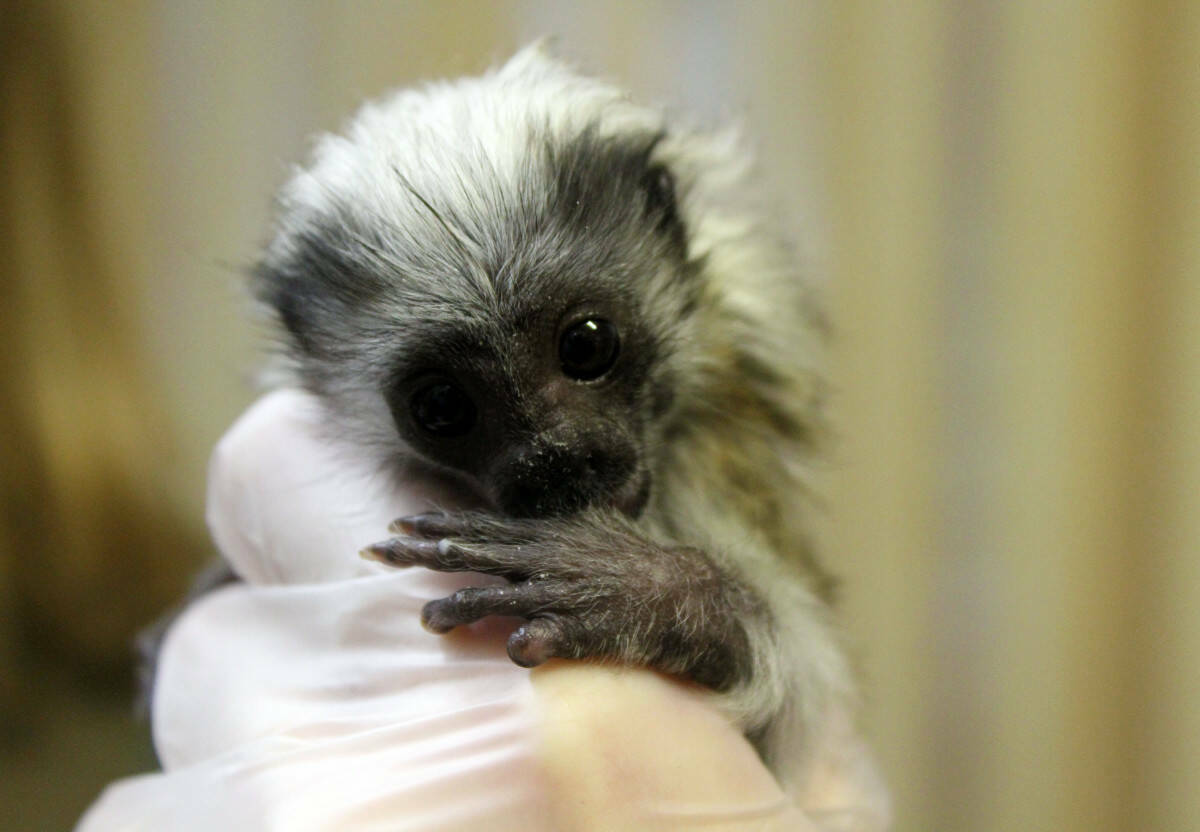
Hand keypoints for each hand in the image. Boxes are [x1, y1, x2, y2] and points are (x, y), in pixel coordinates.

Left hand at [363, 509, 756, 690]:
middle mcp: (547, 560)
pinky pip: (555, 636)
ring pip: (503, 598)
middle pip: (474, 553)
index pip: (479, 528)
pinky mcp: (587, 628)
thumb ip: (540, 534)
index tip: (394, 523)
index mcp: (544, 537)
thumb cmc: (625, 568)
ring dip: (463, 607)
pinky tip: (518, 647)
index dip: (435, 526)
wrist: (682, 593)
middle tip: (378, 551)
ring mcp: (565, 594)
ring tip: (428, 620)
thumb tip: (502, 529)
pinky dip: (534, 640)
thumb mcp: (581, 535)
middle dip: (424, 552)